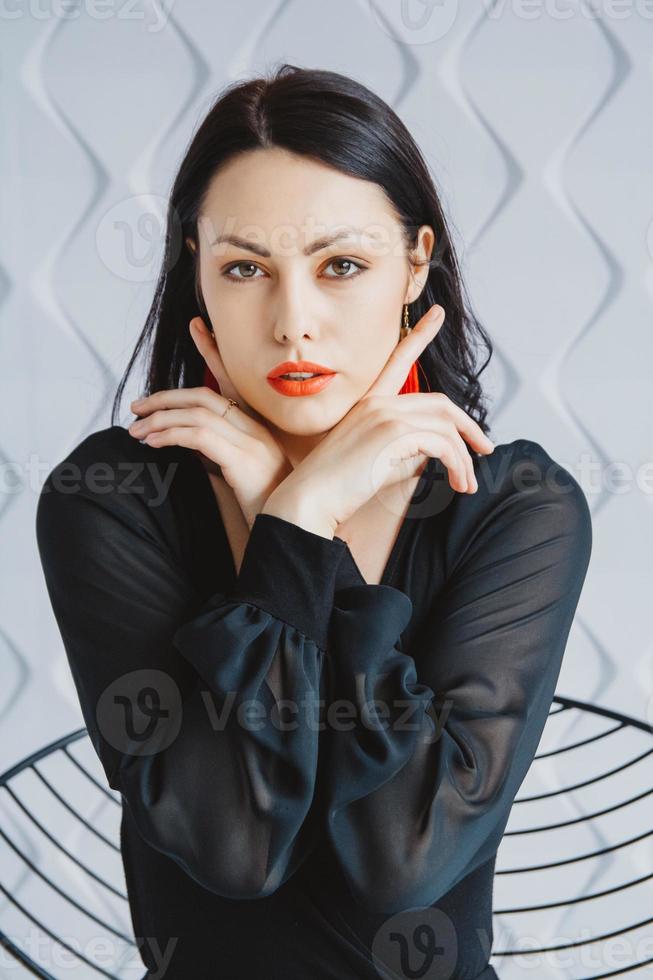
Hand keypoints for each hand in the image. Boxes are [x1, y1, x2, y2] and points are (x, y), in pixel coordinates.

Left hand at [128, 317, 291, 527]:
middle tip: (136, 406)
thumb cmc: (262, 510)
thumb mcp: (240, 476)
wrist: (287, 533)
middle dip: (166, 396)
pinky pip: (199, 435)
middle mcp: (258, 430)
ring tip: (135, 429)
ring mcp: (252, 443)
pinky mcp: (242, 459)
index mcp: (259, 429)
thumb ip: (220, 454)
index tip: (197, 327)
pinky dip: (171, 434)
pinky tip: (152, 442)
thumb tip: (188, 443)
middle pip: (207, 395)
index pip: (233, 382)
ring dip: (161, 418)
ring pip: (199, 412)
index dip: (214, 353)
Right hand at [263, 304, 494, 533]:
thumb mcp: (373, 459)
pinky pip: (443, 445)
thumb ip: (403, 448)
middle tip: (485, 449)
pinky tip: (458, 483)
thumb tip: (435, 453)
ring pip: (446, 428)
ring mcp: (384, 414)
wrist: (311, 499)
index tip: (437, 315)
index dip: (420, 335)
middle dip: (469, 427)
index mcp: (367, 403)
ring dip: (464, 458)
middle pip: (441, 404)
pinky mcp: (393, 433)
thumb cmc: (337, 487)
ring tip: (467, 485)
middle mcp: (377, 402)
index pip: (397, 360)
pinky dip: (458, 465)